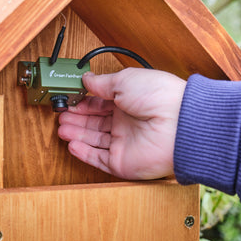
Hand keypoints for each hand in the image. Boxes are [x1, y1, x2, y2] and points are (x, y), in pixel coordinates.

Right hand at [58, 68, 185, 179]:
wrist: (178, 123)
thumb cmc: (159, 96)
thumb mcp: (124, 80)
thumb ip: (102, 83)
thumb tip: (87, 78)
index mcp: (130, 101)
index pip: (101, 102)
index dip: (83, 101)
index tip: (69, 99)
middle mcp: (128, 122)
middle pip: (96, 122)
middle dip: (77, 118)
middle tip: (61, 115)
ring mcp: (126, 143)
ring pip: (95, 140)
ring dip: (77, 134)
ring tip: (62, 128)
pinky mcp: (123, 162)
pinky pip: (99, 159)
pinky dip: (84, 153)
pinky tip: (72, 144)